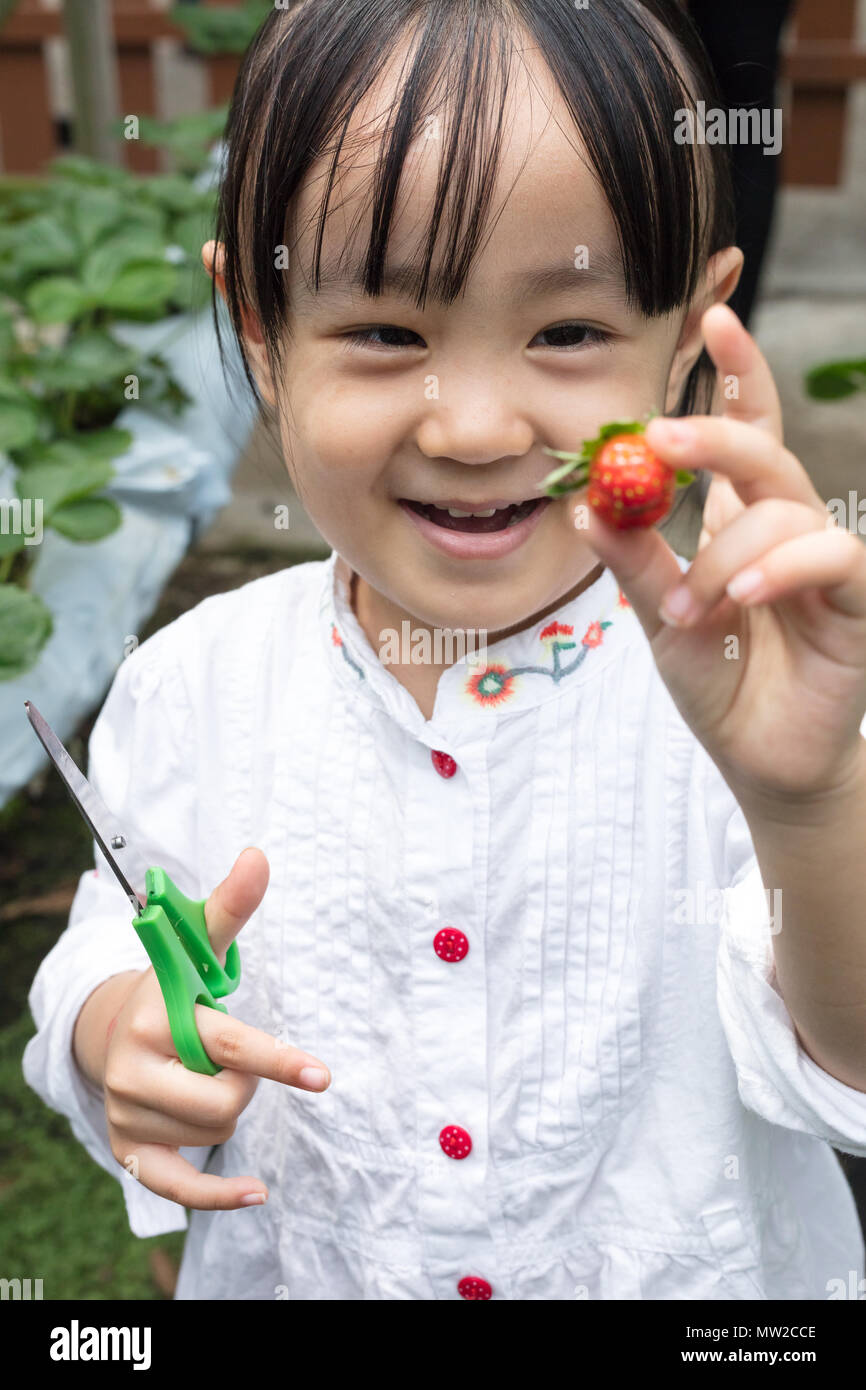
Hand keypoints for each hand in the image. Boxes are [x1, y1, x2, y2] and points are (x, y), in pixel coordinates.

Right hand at [97, 848, 330, 1210]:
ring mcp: (126, 1113)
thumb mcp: (197, 947)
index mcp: (156, 1017)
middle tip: (223, 1057)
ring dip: (226, 1111)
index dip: (278, 1059)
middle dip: (243, 1083)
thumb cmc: (173, 988)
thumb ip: (231, 908)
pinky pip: (178, 1188)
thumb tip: (259, 855)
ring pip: (216, 1135)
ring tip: (201, 1077)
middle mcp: (132, 1068)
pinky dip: (216, 1195)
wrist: (113, 1028)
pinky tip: (254, 1192)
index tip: (322, 1076)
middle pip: (227, 1102)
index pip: (229, 1044)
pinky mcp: (129, 1150)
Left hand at [578, 304, 865, 805]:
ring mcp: (825, 560)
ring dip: (728, 553)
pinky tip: (745, 596)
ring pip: (786, 507)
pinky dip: (782, 567)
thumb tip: (583, 504)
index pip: (745, 431)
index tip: (712, 318)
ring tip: (694, 609)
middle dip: (717, 432)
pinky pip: (831, 555)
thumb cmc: (719, 683)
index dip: (738, 374)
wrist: (761, 759)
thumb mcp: (660, 618)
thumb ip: (634, 561)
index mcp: (742, 520)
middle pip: (765, 451)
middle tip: (660, 434)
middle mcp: (787, 528)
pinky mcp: (856, 599)